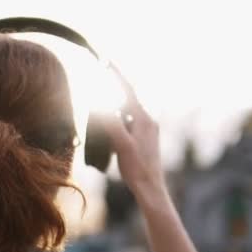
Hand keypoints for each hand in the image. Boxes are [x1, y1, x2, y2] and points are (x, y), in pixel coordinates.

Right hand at [104, 63, 164, 197]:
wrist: (151, 188)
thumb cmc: (138, 168)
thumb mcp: (122, 145)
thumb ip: (112, 124)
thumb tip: (101, 106)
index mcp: (144, 120)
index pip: (128, 92)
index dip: (117, 76)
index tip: (106, 62)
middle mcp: (148, 122)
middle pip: (125, 104)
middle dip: (111, 103)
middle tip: (103, 111)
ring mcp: (146, 131)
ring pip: (125, 117)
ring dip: (113, 121)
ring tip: (111, 138)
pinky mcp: (143, 141)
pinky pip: (126, 128)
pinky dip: (117, 130)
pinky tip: (112, 145)